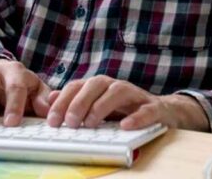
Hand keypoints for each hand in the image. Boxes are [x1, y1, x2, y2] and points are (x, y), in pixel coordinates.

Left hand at [44, 76, 209, 130]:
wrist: (162, 111)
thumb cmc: (124, 110)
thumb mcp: (96, 105)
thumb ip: (75, 101)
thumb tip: (49, 98)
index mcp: (99, 86)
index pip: (77, 87)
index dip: (62, 102)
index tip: (52, 121)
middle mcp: (115, 86)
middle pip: (94, 85)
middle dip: (79, 103)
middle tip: (69, 122)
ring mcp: (135, 95)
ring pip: (117, 92)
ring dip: (102, 106)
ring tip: (91, 123)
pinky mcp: (154, 107)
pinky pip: (145, 109)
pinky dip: (136, 117)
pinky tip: (125, 126)